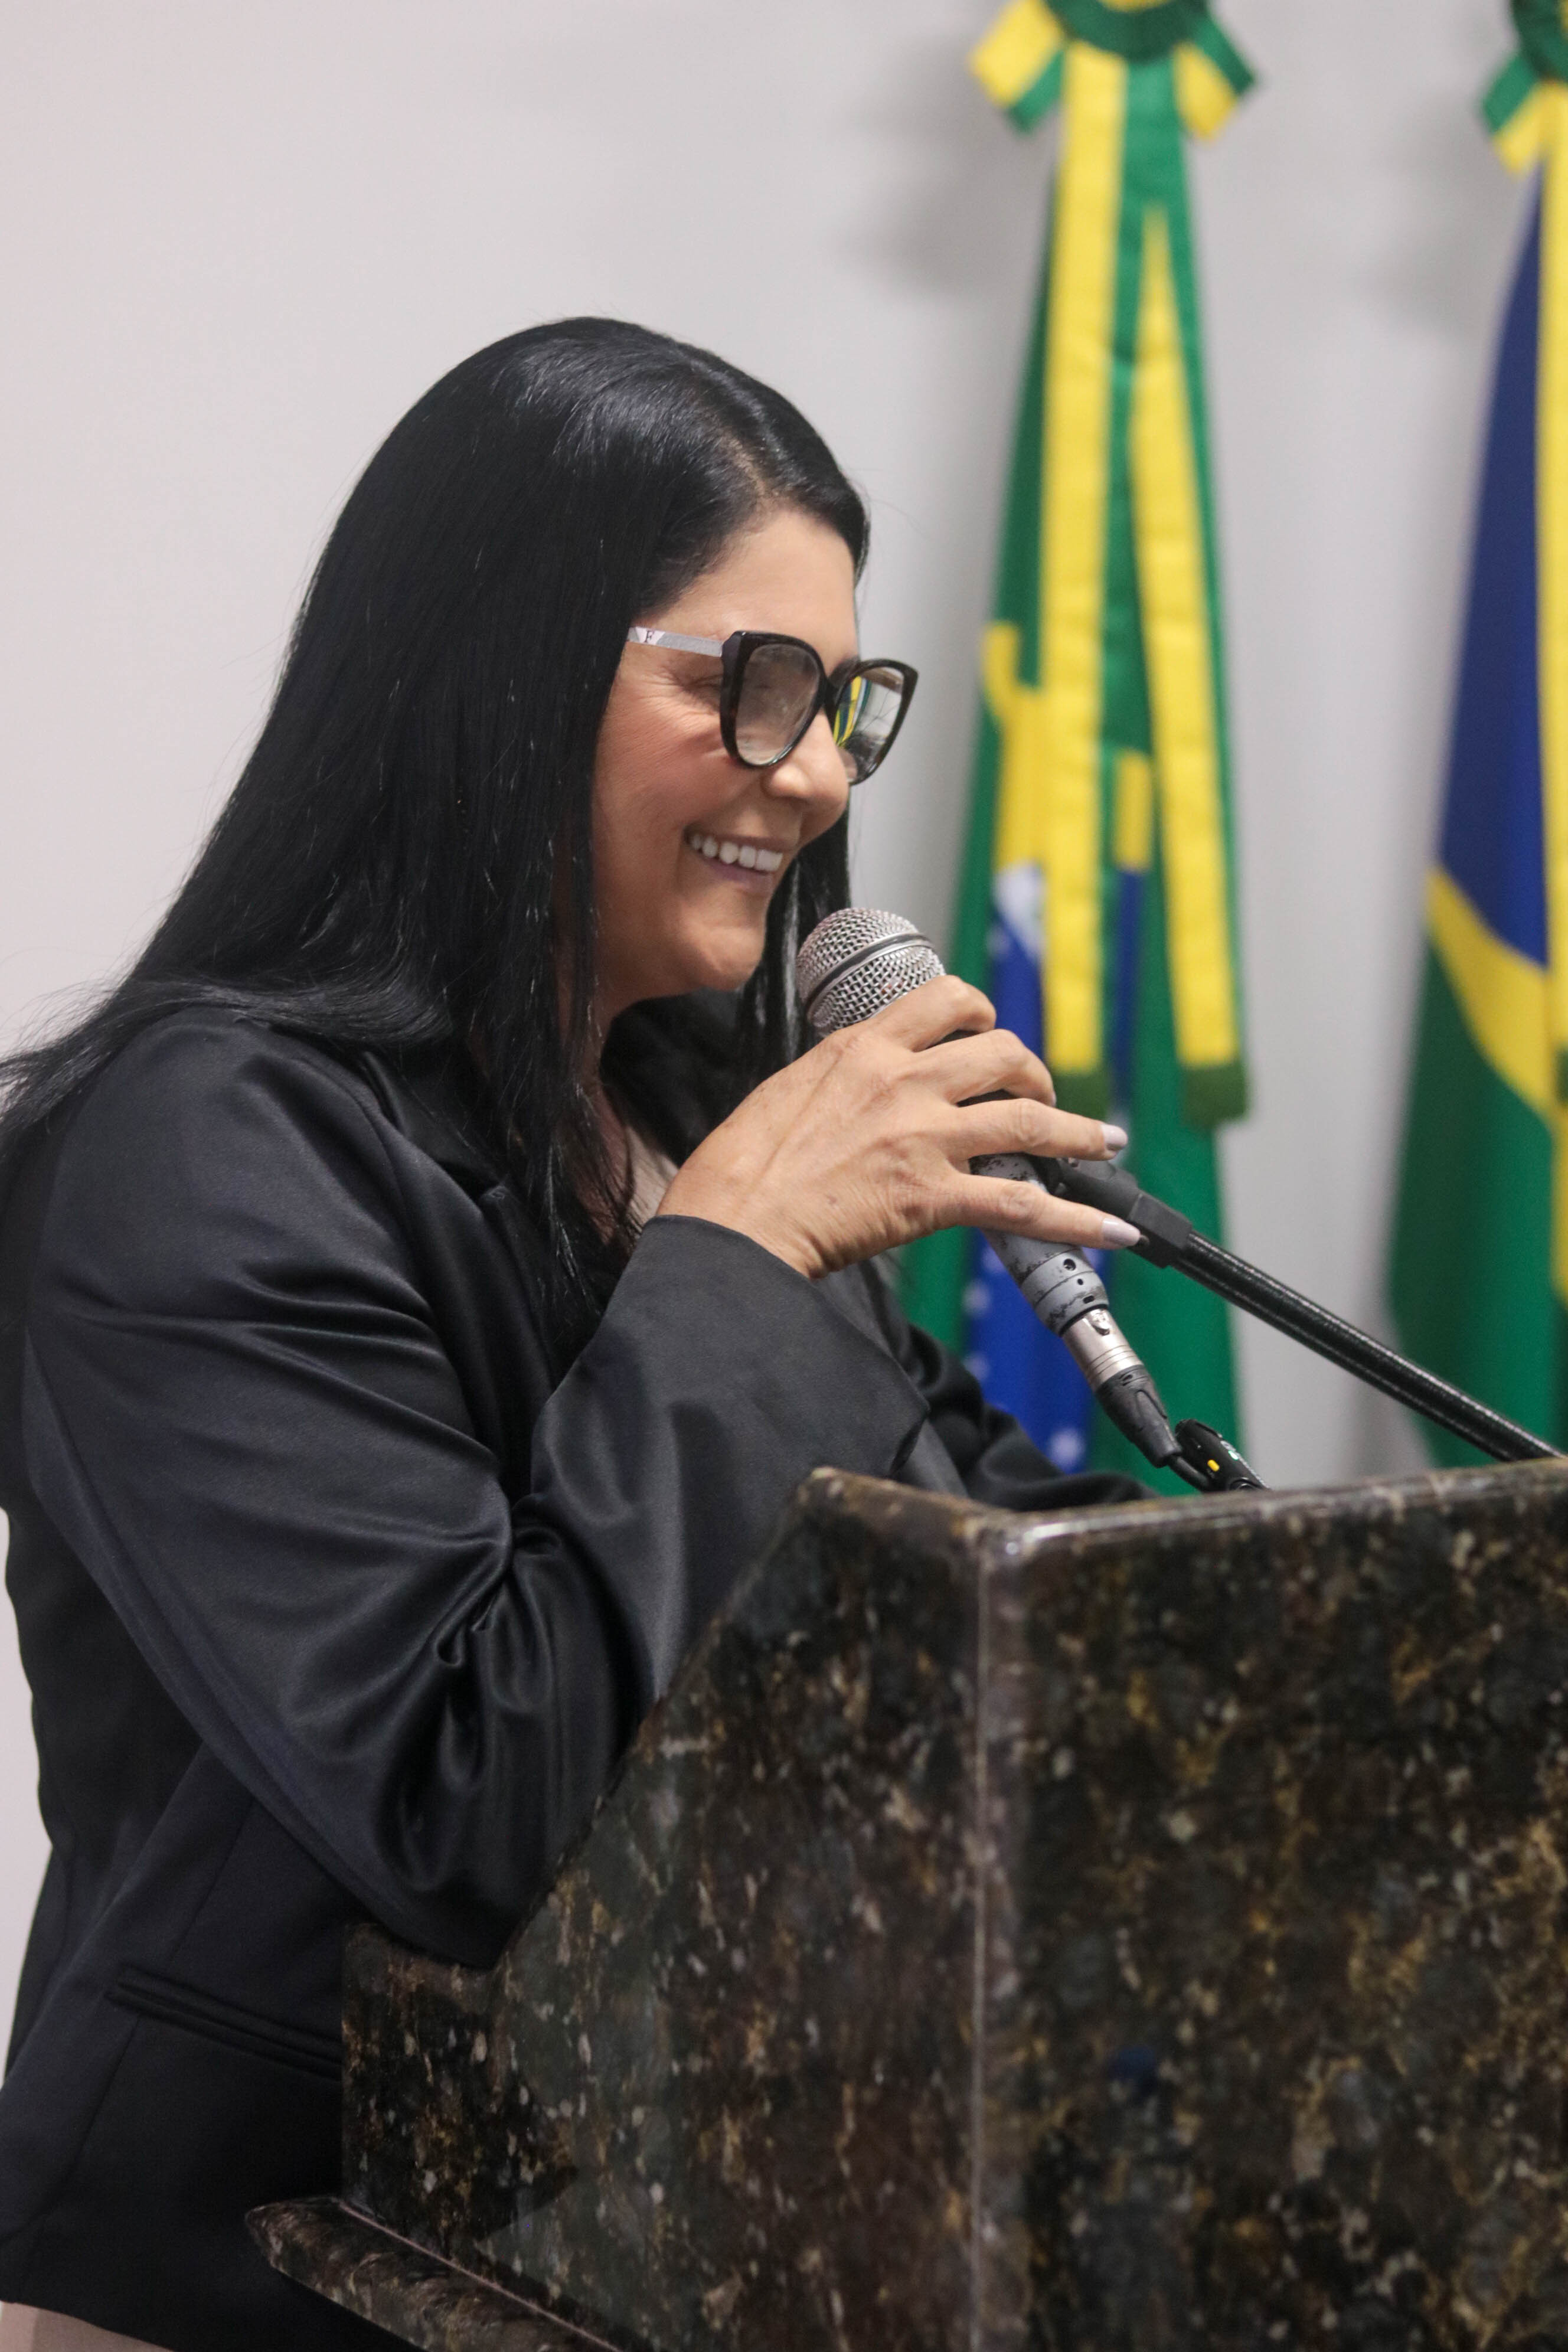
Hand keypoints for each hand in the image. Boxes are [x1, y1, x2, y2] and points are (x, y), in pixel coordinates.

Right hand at [652, 975, 1136, 1278]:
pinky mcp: (932, 1196)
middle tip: (1041, 1098)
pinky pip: (1023, 1205)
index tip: (990, 1034)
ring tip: (1103, 1143)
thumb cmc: (743, 1166)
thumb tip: (864, 1084)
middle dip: (1035, 1074)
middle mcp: (903, 1081)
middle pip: (1003, 1053)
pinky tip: (1107, 1231)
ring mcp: (923, 1137)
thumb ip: (842, 1077)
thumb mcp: (790, 1089)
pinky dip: (1074, 1221)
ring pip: (1029, 1122)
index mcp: (863, 1047)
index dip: (983, 1014)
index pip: (947, 1000)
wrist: (733, 1218)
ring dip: (1079, 1134)